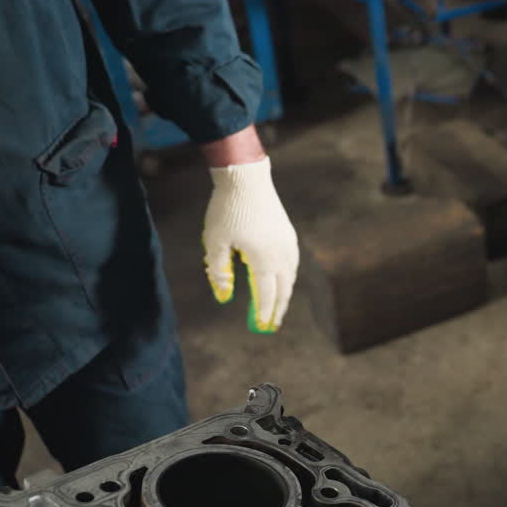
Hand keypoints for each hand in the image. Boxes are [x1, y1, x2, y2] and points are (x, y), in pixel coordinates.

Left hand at [203, 156, 298, 332]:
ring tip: (278, 308)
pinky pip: (291, 264)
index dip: (262, 313)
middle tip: (271, 326)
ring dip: (284, 295)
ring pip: (290, 277)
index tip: (260, 328)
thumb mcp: (215, 242)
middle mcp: (281, 255)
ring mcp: (287, 244)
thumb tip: (224, 296)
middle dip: (277, 309)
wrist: (246, 178)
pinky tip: (280, 281)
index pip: (265, 294)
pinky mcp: (288, 235)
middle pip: (283, 290)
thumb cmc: (226, 210)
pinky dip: (287, 278)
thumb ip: (219, 272)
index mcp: (263, 259)